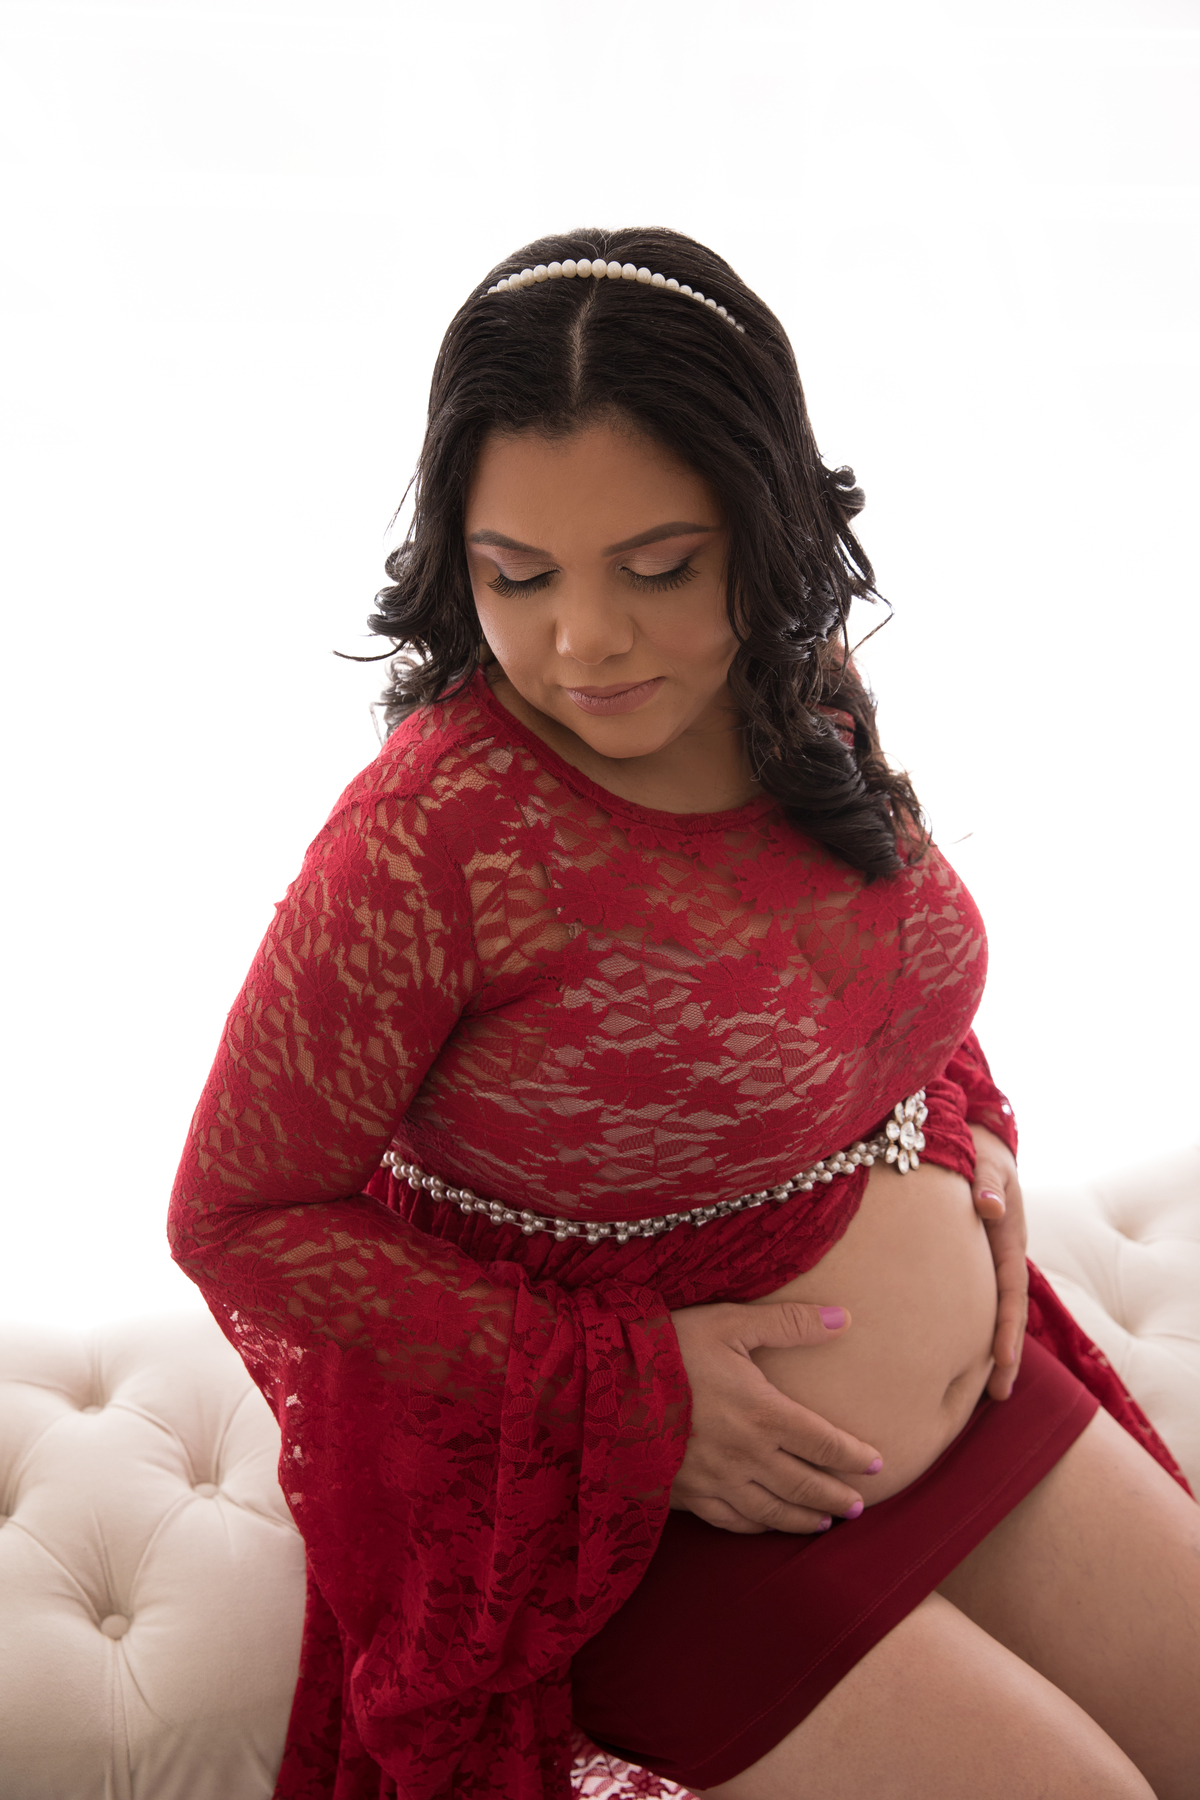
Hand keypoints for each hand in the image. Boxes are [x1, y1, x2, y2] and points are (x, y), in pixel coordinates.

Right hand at [667, 1300, 881, 1534]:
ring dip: (803, 1520)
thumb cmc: (670, 1346)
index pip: (824, 1443)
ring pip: (771, 1512)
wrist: (603, 1381)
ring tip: (823, 1523)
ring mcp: (715, 1480)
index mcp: (763, 1414)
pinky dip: (756, 1528)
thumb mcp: (730, 1323)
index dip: (854, 1456)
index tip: (877, 1463)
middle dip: (836, 1497)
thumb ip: (789, 1324)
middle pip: (805, 1486)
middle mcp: (746, 1456)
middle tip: (859, 1506)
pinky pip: (729, 1521)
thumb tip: (843, 1318)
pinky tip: (764, 1525)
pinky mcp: (685, 1493)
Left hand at [970, 1124, 1027, 1400]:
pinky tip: (957, 1358)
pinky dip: (972, 1329)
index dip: (1008, 1326)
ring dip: (993, 1349)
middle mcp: (1002, 1257)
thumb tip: (989, 1207)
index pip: (1011, 1290)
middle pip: (1008, 1312)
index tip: (1001, 1360)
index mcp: (1009, 1238)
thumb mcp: (986, 1159)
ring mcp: (988, 1262)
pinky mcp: (972, 1263)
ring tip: (988, 1393)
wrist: (975, 1143)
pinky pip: (974, 1301)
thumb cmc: (978, 1150)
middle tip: (999, 1395)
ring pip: (993, 1311)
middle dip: (1007, 1353)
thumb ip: (987, 1180)